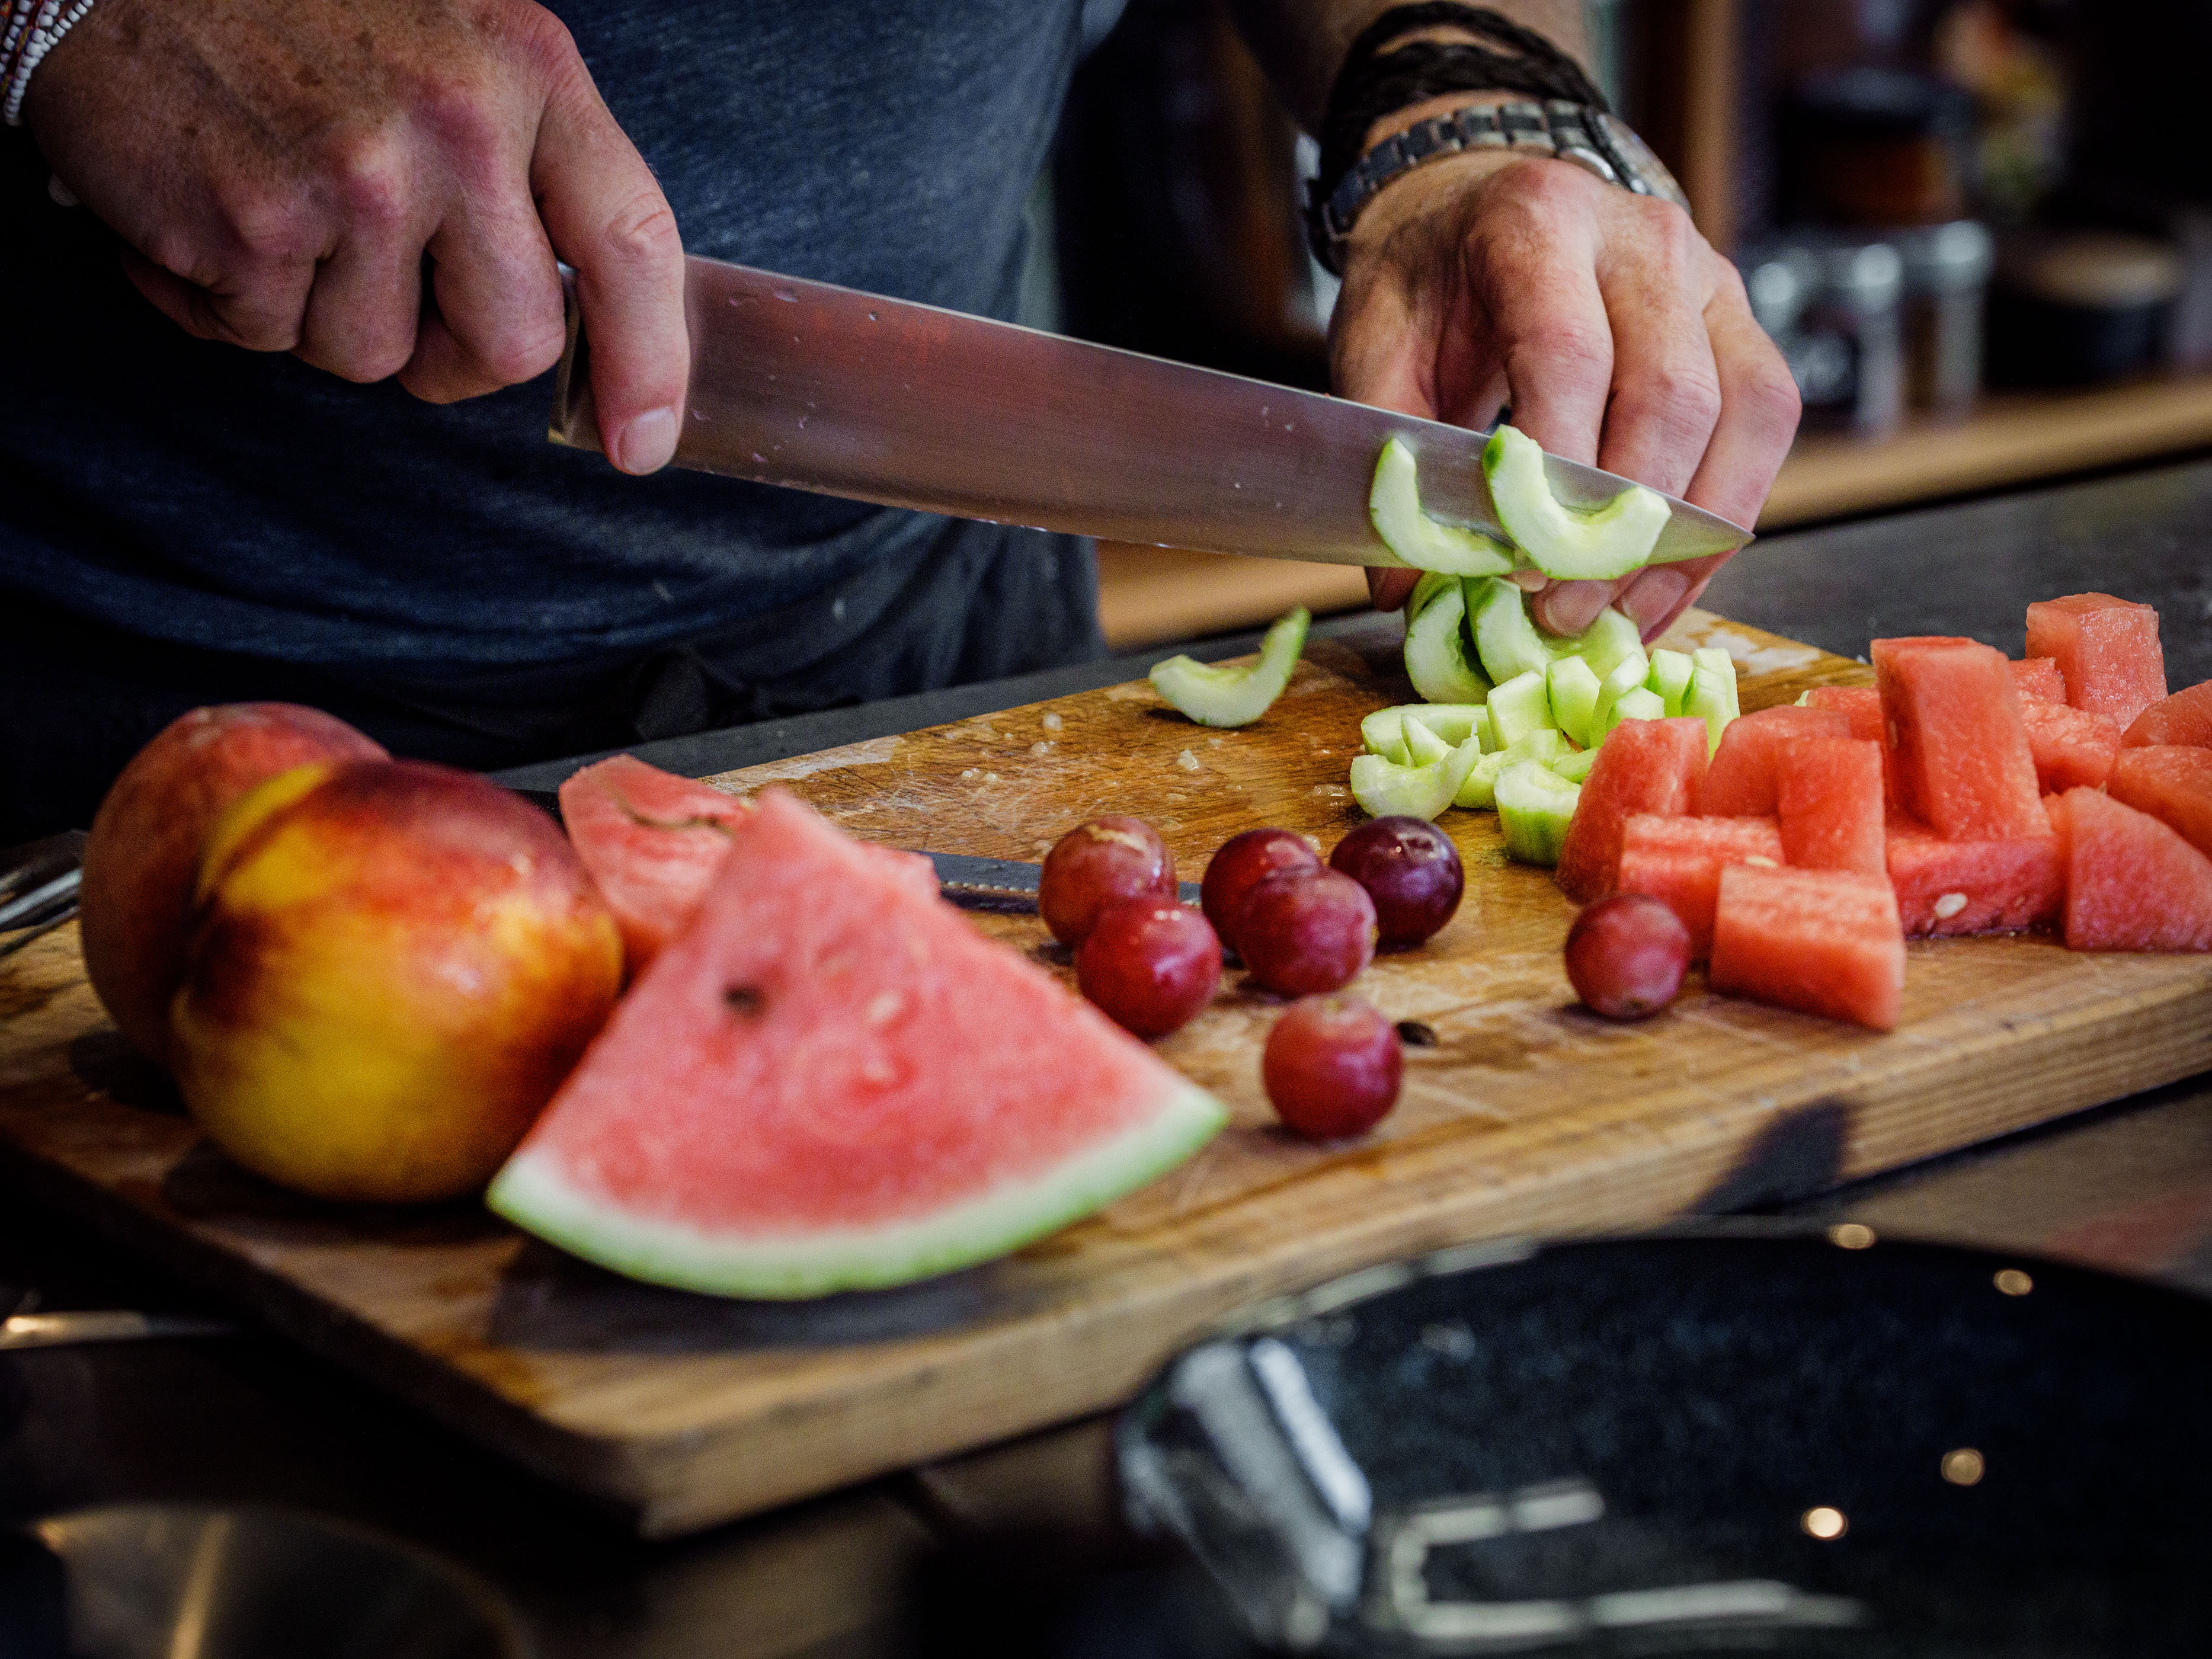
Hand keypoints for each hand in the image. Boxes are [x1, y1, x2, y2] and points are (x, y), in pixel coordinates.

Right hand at [24, 0, 686, 473]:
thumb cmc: (296, 12)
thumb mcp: (455, 46)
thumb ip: (527, 164)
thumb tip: (575, 316)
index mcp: (528, 71)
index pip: (631, 244)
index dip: (649, 364)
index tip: (643, 442)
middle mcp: (459, 124)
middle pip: (509, 345)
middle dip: (452, 356)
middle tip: (395, 297)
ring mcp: (357, 178)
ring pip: (375, 355)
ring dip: (321, 315)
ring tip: (277, 209)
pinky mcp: (254, 224)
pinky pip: (267, 339)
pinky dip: (226, 301)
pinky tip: (206, 211)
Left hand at [1332, 148, 1799, 640]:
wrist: (1481, 203)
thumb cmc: (1431, 280)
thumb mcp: (1376, 344)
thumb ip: (1388, 456)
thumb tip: (1406, 586)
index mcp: (1538, 223)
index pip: (1568, 355)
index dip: (1555, 474)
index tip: (1523, 563)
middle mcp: (1643, 239)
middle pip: (1671, 394)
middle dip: (1624, 524)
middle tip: (1565, 610)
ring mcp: (1708, 276)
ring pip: (1742, 415)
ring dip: (1686, 536)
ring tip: (1619, 615)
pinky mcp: (1742, 322)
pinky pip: (1764, 426)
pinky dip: (1719, 518)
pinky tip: (1666, 580)